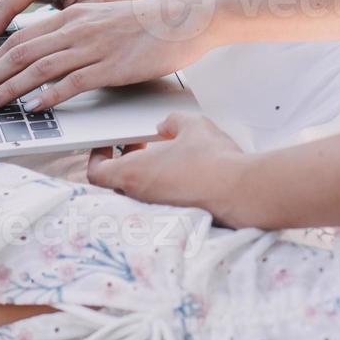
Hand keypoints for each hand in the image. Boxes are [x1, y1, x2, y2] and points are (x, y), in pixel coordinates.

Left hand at [0, 0, 220, 110]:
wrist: (186, 18)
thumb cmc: (148, 25)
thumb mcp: (103, 22)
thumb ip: (76, 36)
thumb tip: (51, 60)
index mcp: (71, 17)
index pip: (20, 38)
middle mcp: (76, 28)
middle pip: (20, 53)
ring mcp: (93, 47)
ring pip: (39, 69)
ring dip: (8, 89)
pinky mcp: (111, 66)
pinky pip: (71, 82)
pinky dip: (47, 96)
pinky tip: (31, 108)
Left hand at [86, 114, 250, 220]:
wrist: (243, 192)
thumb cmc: (215, 162)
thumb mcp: (192, 125)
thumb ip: (172, 121)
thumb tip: (167, 124)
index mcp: (134, 175)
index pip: (96, 172)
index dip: (98, 156)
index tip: (107, 144)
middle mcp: (141, 199)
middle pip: (116, 183)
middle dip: (123, 162)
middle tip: (137, 146)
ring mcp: (159, 212)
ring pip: (138, 194)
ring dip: (144, 175)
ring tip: (163, 157)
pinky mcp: (177, 219)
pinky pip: (159, 203)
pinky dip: (163, 187)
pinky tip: (182, 173)